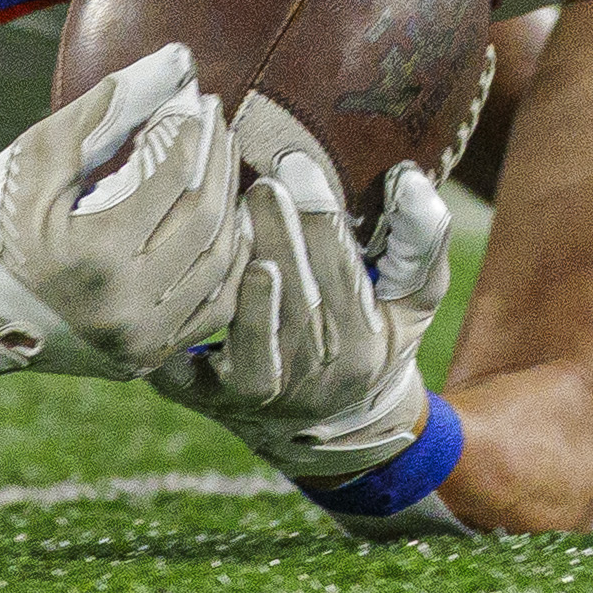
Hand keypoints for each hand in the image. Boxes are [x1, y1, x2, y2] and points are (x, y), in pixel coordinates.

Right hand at [0, 42, 248, 376]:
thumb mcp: (40, 153)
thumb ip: (107, 107)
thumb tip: (176, 63)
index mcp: (94, 255)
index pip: (171, 179)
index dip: (192, 132)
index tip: (199, 102)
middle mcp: (124, 309)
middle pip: (203, 221)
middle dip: (218, 162)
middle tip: (220, 121)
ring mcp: (139, 342)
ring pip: (217, 267)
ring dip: (231, 207)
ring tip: (224, 162)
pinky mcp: (145, 359)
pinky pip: (213, 310)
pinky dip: (228, 262)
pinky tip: (226, 220)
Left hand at [154, 138, 453, 486]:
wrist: (329, 429)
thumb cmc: (370, 336)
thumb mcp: (414, 300)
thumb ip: (422, 241)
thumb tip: (410, 178)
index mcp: (364, 343)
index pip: (343, 272)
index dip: (321, 217)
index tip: (299, 163)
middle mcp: (313, 371)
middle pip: (296, 295)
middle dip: (279, 235)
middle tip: (264, 184)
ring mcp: (257, 390)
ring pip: (249, 333)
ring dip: (239, 279)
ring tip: (232, 224)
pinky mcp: (206, 398)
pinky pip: (187, 371)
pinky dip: (176, 337)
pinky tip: (170, 287)